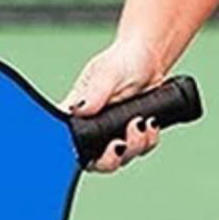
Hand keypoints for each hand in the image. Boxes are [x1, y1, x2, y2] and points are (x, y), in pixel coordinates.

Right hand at [62, 37, 167, 174]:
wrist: (150, 59)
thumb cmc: (122, 60)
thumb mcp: (107, 73)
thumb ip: (95, 92)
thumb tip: (81, 110)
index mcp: (77, 114)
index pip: (67, 142)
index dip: (77, 156)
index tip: (96, 149)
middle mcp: (93, 127)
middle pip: (96, 160)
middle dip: (111, 158)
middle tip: (121, 144)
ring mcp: (114, 132)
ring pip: (121, 157)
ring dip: (134, 146)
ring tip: (141, 123)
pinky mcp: (133, 134)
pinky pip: (140, 148)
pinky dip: (148, 140)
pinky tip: (151, 123)